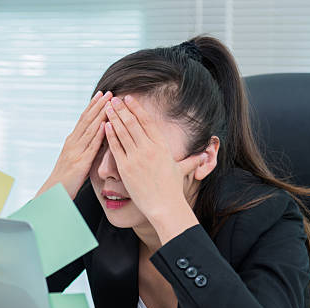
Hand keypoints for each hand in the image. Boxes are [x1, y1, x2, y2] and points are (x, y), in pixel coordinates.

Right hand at [38, 90, 111, 198]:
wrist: (55, 192)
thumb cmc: (67, 178)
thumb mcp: (75, 158)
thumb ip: (85, 147)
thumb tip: (98, 138)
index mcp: (71, 141)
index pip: (83, 119)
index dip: (92, 106)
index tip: (101, 94)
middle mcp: (72, 143)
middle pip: (87, 120)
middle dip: (98, 105)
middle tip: (109, 92)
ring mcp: (76, 152)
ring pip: (90, 130)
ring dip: (100, 115)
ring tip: (109, 103)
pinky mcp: (80, 163)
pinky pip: (91, 146)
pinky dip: (99, 134)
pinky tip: (106, 125)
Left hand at [104, 95, 205, 241]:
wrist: (165, 206)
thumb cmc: (173, 190)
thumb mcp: (183, 170)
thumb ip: (191, 160)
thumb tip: (204, 156)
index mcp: (162, 146)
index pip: (147, 122)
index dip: (137, 108)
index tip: (129, 99)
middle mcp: (149, 149)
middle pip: (133, 123)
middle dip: (122, 109)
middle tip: (113, 99)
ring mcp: (137, 158)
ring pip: (123, 132)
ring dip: (114, 118)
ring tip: (107, 107)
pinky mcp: (126, 168)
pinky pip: (116, 148)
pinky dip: (110, 135)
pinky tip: (105, 125)